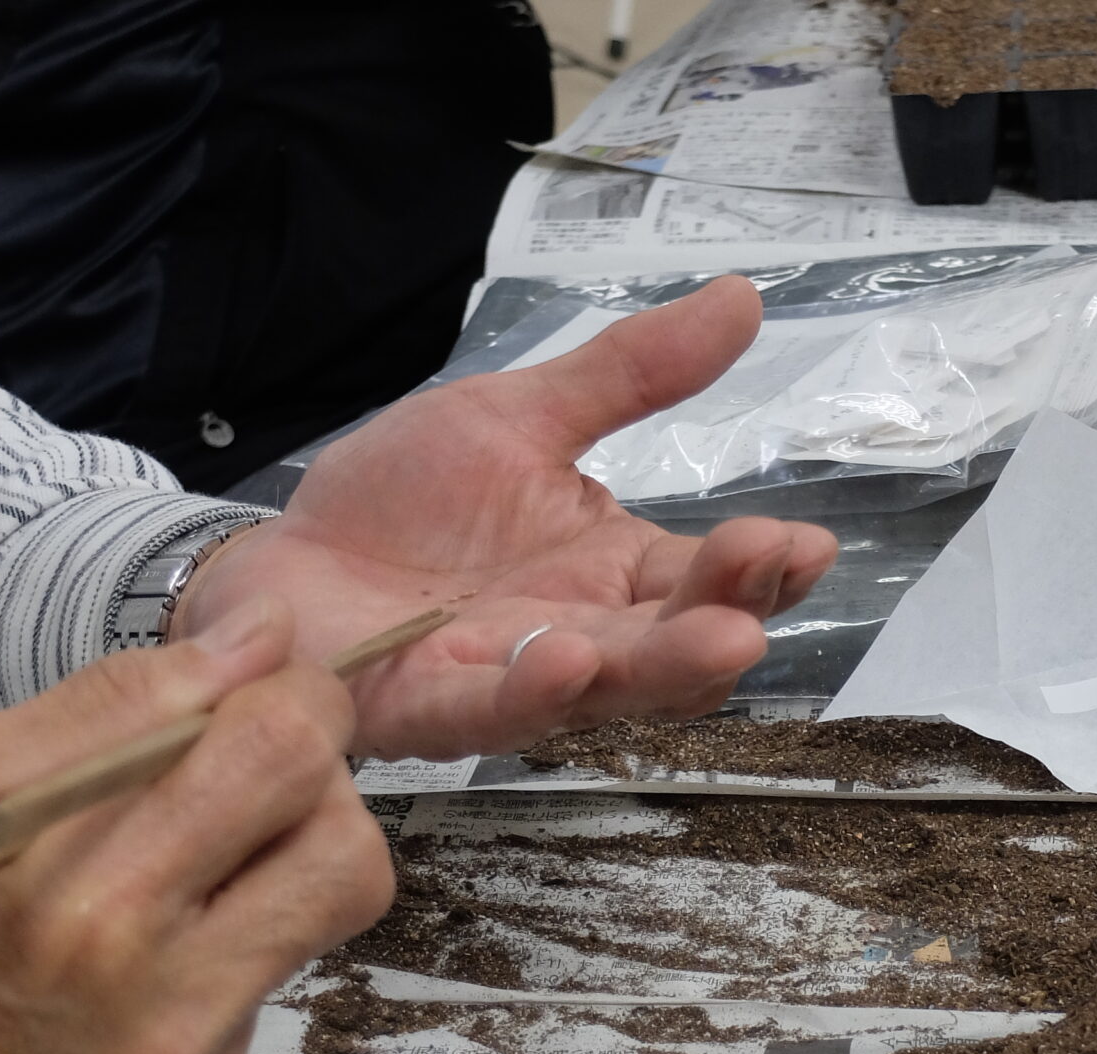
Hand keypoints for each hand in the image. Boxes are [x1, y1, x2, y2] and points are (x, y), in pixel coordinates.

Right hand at [0, 602, 390, 1053]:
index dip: (290, 693)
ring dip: (287, 852)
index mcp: (73, 881)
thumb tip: (250, 642)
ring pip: (329, 913)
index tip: (250, 682)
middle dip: (314, 774)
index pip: (281, 752)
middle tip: (239, 758)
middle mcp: (148, 981)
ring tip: (189, 844)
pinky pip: (264, 984)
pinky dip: (226, 939)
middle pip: (346, 842)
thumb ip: (106, 707)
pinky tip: (134, 946)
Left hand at [172, 276, 839, 762]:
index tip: (811, 542)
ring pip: (603, 690)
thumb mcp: (522, 415)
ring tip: (720, 641)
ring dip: (663, 669)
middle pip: (673, 645)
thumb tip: (741, 298)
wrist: (285, 560)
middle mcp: (580, 637)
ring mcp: (508, 678)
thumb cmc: (404, 503)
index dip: (764, 568)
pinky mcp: (428, 707)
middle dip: (728, 614)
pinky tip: (569, 658)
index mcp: (613, 574)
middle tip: (766, 578)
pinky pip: (488, 711)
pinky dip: (531, 693)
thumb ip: (628, 373)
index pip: (707, 579)